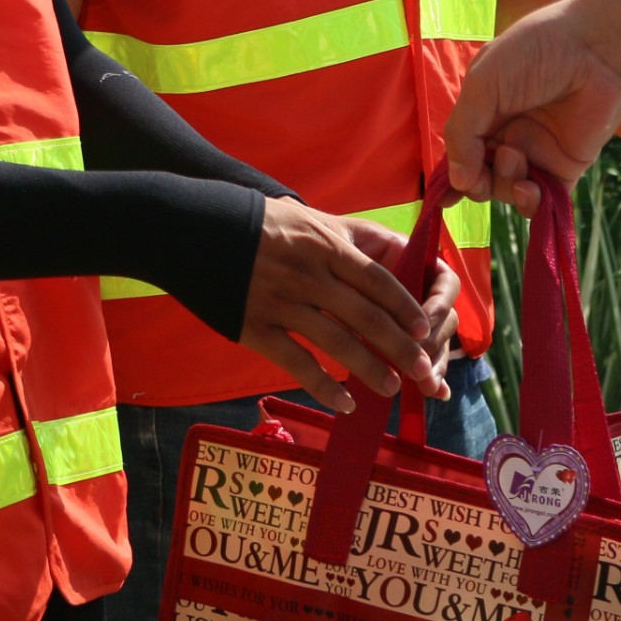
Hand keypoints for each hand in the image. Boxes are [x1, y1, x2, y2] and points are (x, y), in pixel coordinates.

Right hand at [238, 199, 442, 410]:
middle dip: (398, 346)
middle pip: (364, 316)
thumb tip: (394, 248)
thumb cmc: (262, 222)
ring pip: (336, 343)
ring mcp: (281, 304)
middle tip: (423, 370)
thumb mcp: (310, 217)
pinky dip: (323, 386)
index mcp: (325, 245)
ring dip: (368, 369)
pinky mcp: (254, 329)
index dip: (404, 306)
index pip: (376, 279)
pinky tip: (344, 402)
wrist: (196, 230)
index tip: (425, 328)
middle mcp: (308, 276)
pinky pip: (296, 363)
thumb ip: (350, 236)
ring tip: (391, 389)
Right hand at [447, 0, 620, 212]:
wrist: (595, 48)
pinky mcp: (566, 165)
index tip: (443, 196)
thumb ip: (462, 131)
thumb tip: (456, 181)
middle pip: (481, 176)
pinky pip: (543, 199)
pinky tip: (528, 191)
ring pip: (507, 190)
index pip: (461, 151)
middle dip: (478, 181)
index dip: (452, 174)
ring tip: (514, 157)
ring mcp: (537, 151)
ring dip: (503, 184)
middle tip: (485, 169)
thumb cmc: (535, 53)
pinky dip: (530, 204)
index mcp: (485, 111)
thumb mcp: (484, 83)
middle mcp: (508, 133)